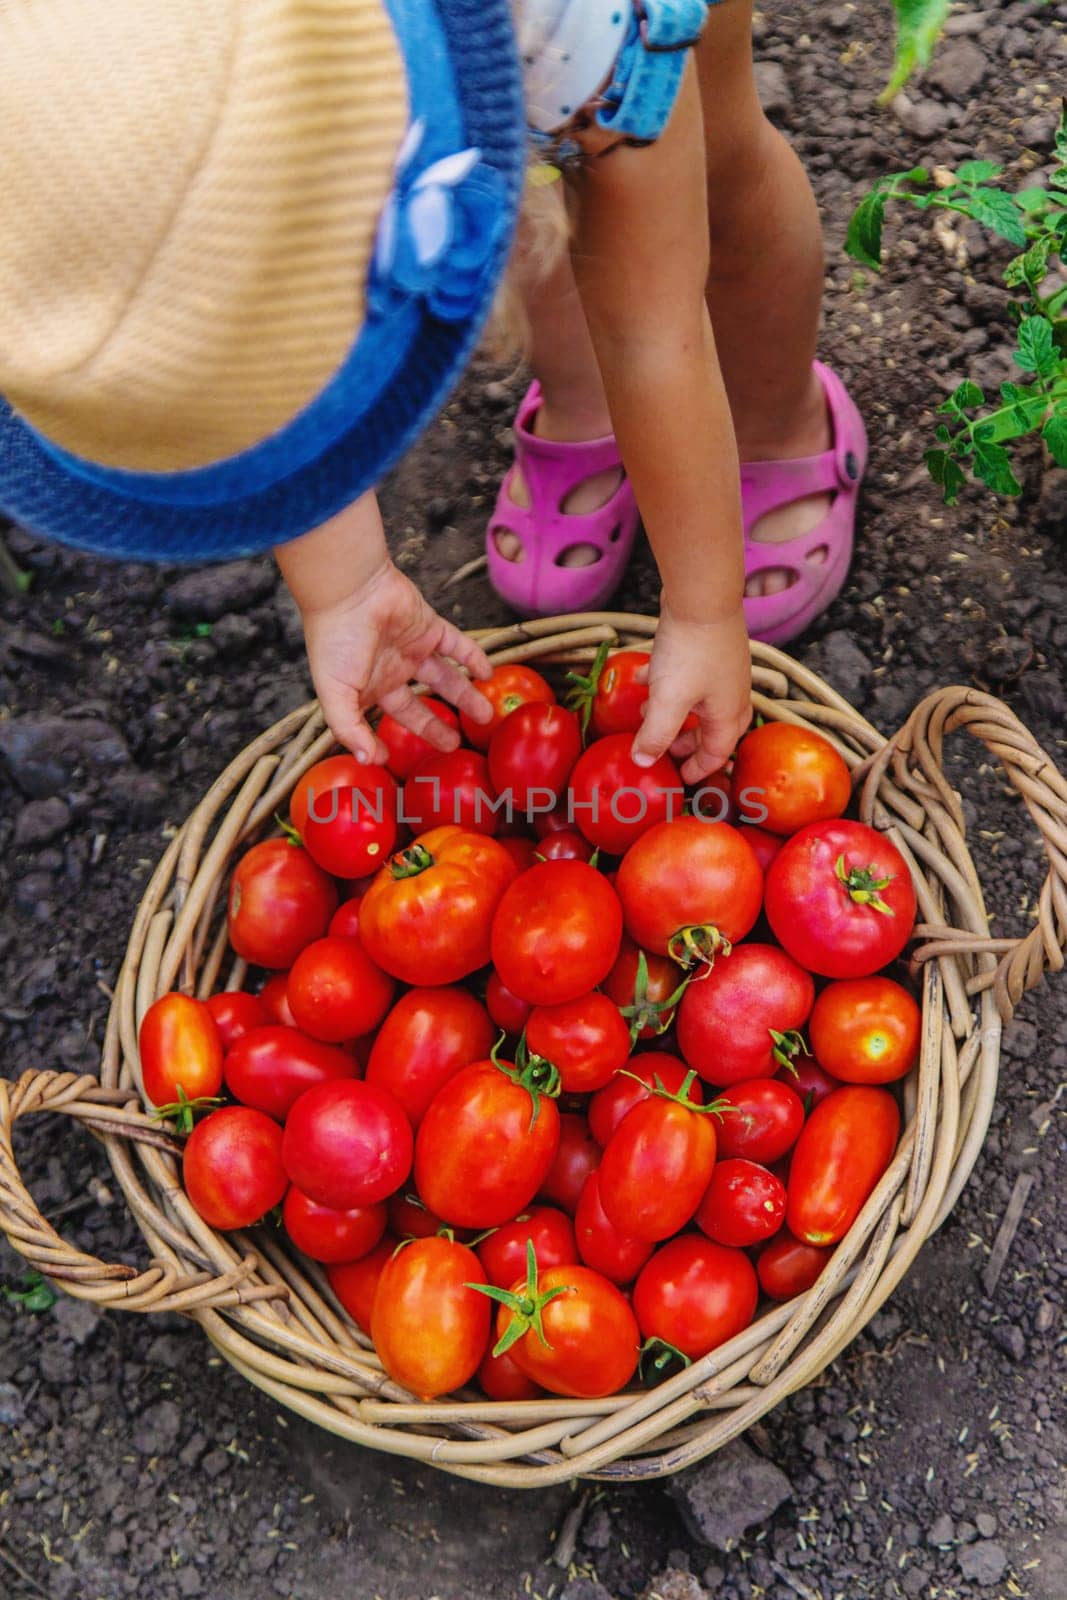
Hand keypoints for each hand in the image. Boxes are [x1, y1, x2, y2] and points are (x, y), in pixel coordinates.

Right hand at [300, 560, 491, 763]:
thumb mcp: (334, 693)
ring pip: (444, 678)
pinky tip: (488, 674)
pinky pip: (457, 645)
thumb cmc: (335, 641)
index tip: (397, 758)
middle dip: (436, 726)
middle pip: (419, 705)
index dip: (390, 738)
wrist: (349, 590)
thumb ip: (349, 729)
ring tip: (486, 715)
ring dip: (465, 695)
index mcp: (366, 687)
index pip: (386, 719)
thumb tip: (368, 760)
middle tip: (456, 745)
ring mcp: (412, 648)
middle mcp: (390, 670)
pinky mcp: (429, 627)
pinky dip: (474, 657)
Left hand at [630, 603, 751, 783]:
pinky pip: (688, 677)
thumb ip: (655, 735)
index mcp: (727, 714)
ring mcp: (722, 671)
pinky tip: (643, 678)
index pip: (717, 755)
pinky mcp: (709, 649)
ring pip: (699, 703)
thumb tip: (642, 762)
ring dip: (673, 714)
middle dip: (686, 743)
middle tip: (662, 750)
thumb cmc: (689, 651)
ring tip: (645, 716)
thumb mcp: (668, 700)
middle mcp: (731, 695)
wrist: (702, 596)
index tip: (678, 778)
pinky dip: (667, 684)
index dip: (696, 770)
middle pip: (712, 731)